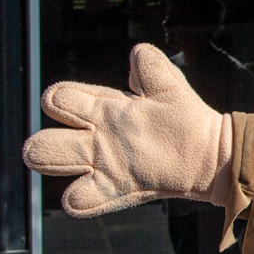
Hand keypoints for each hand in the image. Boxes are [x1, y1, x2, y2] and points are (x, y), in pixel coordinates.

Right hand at [23, 44, 229, 215]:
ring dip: (56, 164)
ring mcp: (103, 165)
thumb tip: (138, 54)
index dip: (60, 100)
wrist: (210, 152)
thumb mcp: (168, 86)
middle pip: (46, 141)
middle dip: (43, 142)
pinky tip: (90, 193)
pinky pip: (81, 200)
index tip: (71, 103)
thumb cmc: (186, 117)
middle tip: (66, 142)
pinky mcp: (116, 189)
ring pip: (55, 165)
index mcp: (104, 109)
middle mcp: (97, 137)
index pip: (62, 101)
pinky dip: (78, 199)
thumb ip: (151, 67)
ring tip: (82, 162)